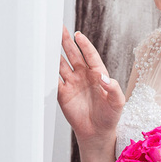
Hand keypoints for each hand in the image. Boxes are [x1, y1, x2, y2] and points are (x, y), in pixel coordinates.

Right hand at [56, 25, 125, 145]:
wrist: (97, 133)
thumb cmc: (110, 116)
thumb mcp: (117, 102)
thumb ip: (113, 88)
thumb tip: (103, 77)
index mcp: (98, 74)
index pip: (90, 55)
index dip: (84, 45)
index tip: (78, 35)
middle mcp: (83, 76)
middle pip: (73, 55)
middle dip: (66, 42)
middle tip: (59, 28)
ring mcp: (72, 83)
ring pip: (61, 64)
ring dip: (55, 54)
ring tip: (47, 42)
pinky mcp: (62, 94)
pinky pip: (54, 80)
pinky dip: (48, 72)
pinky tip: (42, 63)